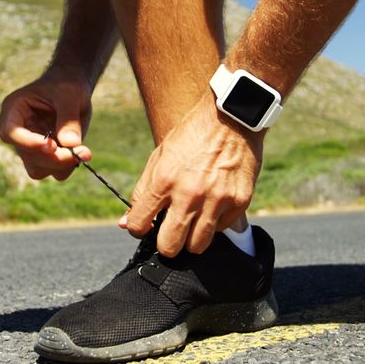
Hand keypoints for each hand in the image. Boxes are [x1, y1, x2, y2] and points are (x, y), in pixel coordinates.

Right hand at [0, 68, 92, 179]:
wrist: (73, 89)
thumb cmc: (66, 85)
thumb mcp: (69, 94)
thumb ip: (68, 118)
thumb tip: (71, 144)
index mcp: (14, 111)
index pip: (10, 133)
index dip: (28, 143)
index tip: (52, 146)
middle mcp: (18, 132)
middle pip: (27, 156)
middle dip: (54, 158)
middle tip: (82, 152)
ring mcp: (31, 147)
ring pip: (37, 169)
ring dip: (61, 165)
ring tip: (84, 152)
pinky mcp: (46, 156)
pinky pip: (53, 171)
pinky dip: (68, 166)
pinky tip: (83, 152)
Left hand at [123, 96, 262, 255]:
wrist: (231, 116)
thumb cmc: (191, 136)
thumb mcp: (159, 158)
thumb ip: (142, 193)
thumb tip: (126, 223)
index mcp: (163, 181)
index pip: (138, 226)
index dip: (138, 228)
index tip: (146, 224)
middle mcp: (189, 194)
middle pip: (169, 247)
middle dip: (166, 243)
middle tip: (170, 231)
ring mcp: (216, 200)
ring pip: (197, 246)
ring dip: (192, 239)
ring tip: (193, 221)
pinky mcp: (239, 202)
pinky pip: (221, 229)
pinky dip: (215, 223)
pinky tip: (213, 204)